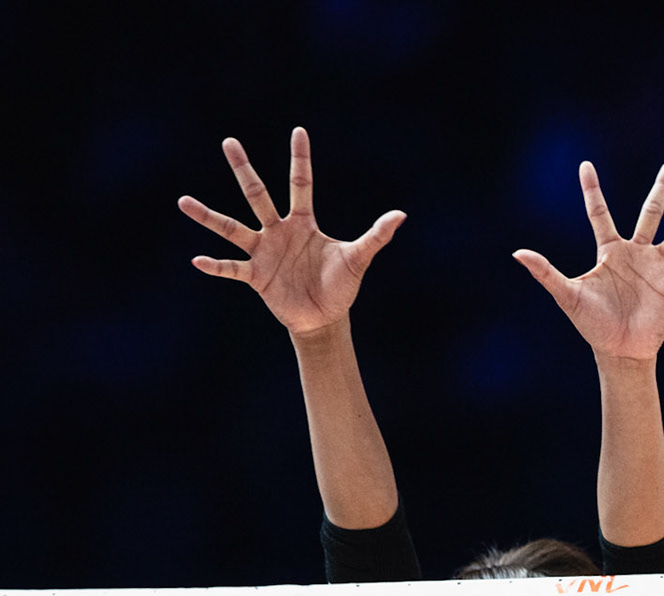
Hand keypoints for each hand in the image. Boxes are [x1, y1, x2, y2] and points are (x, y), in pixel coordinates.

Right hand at [178, 128, 404, 334]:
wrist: (324, 317)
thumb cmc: (341, 286)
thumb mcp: (359, 259)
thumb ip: (376, 236)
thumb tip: (401, 215)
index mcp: (303, 223)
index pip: (301, 184)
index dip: (300, 159)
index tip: (298, 131)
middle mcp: (278, 231)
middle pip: (258, 195)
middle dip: (244, 170)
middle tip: (229, 142)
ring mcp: (263, 252)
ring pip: (232, 228)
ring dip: (208, 217)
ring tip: (183, 201)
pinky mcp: (255, 276)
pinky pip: (231, 268)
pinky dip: (216, 265)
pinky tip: (197, 260)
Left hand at [513, 161, 663, 361]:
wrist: (619, 351)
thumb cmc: (592, 324)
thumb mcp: (567, 295)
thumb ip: (546, 273)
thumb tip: (517, 253)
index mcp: (610, 252)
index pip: (599, 214)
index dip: (592, 191)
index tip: (586, 166)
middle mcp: (636, 254)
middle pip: (652, 213)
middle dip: (663, 189)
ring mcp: (658, 267)